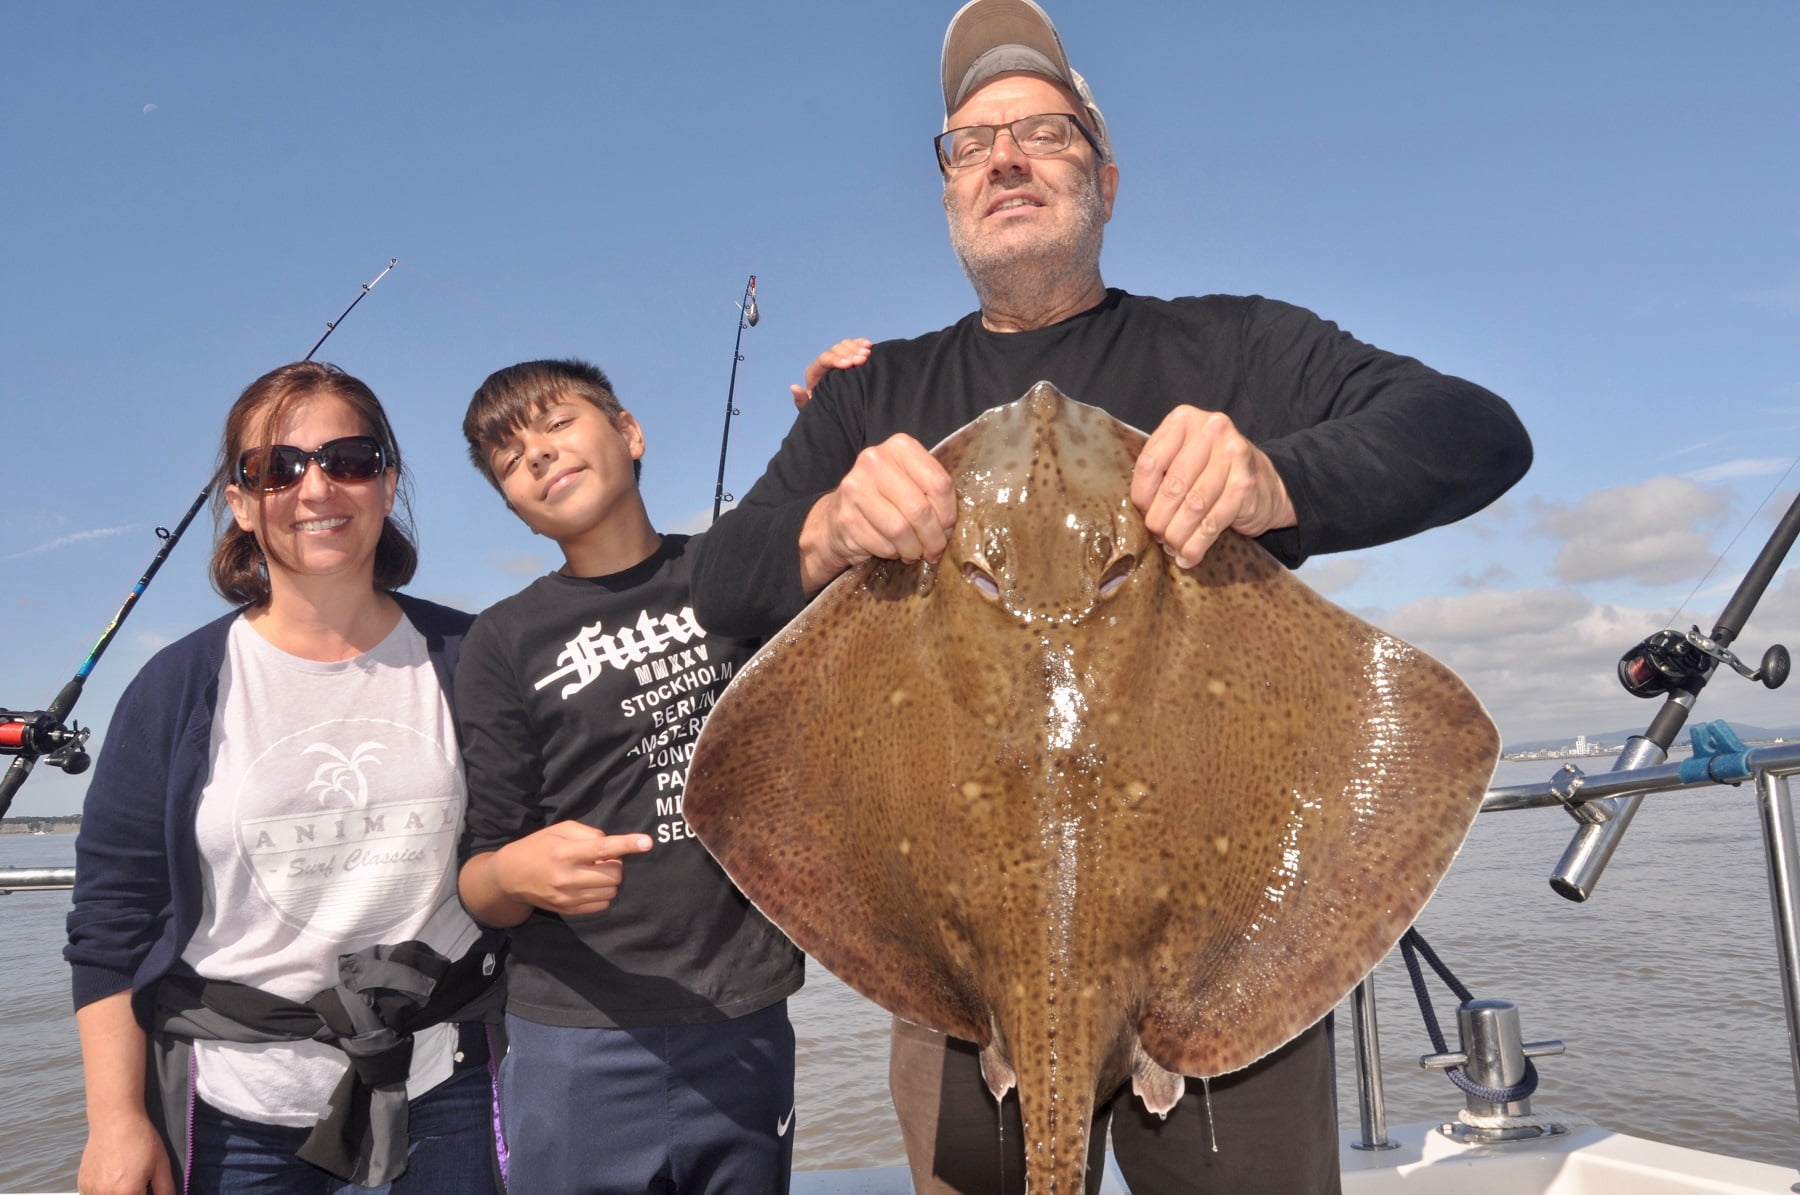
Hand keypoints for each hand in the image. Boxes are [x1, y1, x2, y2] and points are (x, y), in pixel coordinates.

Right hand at [77, 1114, 174, 1194]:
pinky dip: (103, 1193)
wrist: (115, 1121)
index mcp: (128, 1192)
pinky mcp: (82, 1185)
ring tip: (124, 1180)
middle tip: (138, 1184)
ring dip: (117, 1194)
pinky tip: (112, 1179)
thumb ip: (165, 1189)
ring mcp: (90, 1191)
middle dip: (132, 1194)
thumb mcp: (162, 1165)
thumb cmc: (140, 1139)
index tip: (146, 1189)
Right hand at [493, 822, 653, 916]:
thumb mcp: (559, 830)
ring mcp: (568, 897)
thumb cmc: (537, 847)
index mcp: (565, 853)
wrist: (510, 877)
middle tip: (601, 860)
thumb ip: (588, 833)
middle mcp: (567, 877)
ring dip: (610, 880)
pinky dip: (602, 893)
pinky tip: (588, 884)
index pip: (603, 848)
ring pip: (611, 890)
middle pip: (615, 874)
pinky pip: (602, 904)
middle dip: (616, 865)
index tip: (648, 842)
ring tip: (593, 872)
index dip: (628, 844)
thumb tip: (611, 845)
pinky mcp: (569, 910)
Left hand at [791, 338, 872, 409]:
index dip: (836, 359)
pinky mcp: (848, 358)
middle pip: (836, 350)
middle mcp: (825, 362)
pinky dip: (861, 344)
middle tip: (863, 359)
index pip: (824, 359)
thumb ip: (801, 400)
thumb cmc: (822, 410)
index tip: (849, 365)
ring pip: (845, 345)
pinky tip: (869, 345)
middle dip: (850, 353)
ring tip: (867, 355)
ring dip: (857, 348)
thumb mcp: (811, 409)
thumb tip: (794, 387)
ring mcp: (837, 358)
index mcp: (815, 372)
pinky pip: (854, 346)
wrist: (833, 412)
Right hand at [798, 434, 956, 591]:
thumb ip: (932, 493)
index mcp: (900, 446)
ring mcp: (856, 488)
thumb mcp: (911, 483)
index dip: (948, 513)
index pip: (939, 483)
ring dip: (912, 549)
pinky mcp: (845, 517)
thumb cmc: (885, 499)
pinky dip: (892, 553)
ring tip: (914, 552)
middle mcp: (874, 461)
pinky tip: (892, 549)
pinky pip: (882, 544)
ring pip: (901, 530)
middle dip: (932, 538)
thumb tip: (948, 528)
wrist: (837, 514)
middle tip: (934, 550)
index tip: (947, 528)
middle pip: (920, 509)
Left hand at [1129, 405, 1295, 567]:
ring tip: (1171, 549)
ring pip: (1192, 506)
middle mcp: (1211, 429)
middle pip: (1172, 486)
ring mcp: (1232, 455)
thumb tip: (1137, 511)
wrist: (1266, 481)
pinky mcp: (1245, 484)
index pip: (1150, 462)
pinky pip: (1213, 521)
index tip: (1142, 513)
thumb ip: (1160, 470)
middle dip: (1159, 520)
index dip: (1141, 495)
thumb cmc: (1212, 469)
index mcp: (1184, 419)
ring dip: (1177, 535)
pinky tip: (1189, 556)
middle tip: (1156, 537)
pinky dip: (1197, 544)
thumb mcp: (1182, 456)